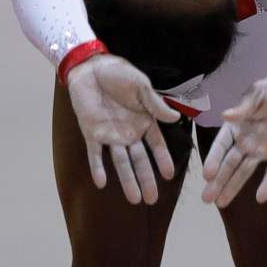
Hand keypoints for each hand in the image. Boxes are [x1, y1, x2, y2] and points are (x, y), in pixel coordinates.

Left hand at [67, 54, 180, 204]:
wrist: (91, 67)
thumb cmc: (119, 74)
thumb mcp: (141, 86)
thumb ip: (156, 104)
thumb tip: (176, 118)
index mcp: (144, 122)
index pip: (156, 146)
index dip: (162, 160)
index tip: (169, 175)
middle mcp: (129, 133)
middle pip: (139, 160)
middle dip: (146, 179)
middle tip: (152, 199)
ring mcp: (110, 135)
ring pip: (120, 162)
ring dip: (127, 180)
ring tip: (134, 199)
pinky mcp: (92, 133)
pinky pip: (95, 154)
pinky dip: (97, 168)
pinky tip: (101, 183)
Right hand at [201, 74, 266, 207]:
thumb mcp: (257, 93)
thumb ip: (243, 107)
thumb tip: (226, 115)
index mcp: (236, 127)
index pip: (221, 146)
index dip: (213, 159)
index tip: (206, 174)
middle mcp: (245, 142)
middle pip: (229, 164)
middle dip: (218, 181)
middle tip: (206, 199)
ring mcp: (262, 150)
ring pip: (245, 172)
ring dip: (234, 187)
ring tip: (221, 203)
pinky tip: (260, 198)